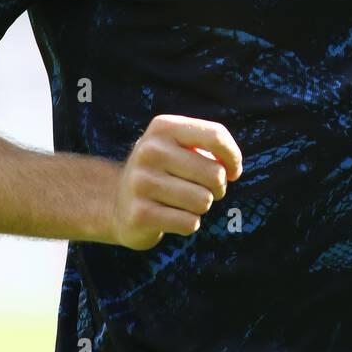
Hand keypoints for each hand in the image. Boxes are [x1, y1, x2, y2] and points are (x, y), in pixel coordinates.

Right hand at [108, 114, 242, 249]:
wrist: (118, 203)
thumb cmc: (165, 173)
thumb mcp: (182, 148)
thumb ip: (212, 149)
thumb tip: (232, 168)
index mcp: (163, 127)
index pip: (215, 136)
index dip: (233, 157)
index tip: (233, 171)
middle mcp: (150, 151)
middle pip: (214, 174)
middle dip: (218, 187)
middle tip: (203, 190)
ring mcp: (141, 182)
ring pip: (204, 201)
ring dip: (201, 206)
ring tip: (184, 202)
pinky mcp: (139, 213)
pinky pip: (190, 223)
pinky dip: (189, 224)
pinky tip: (172, 217)